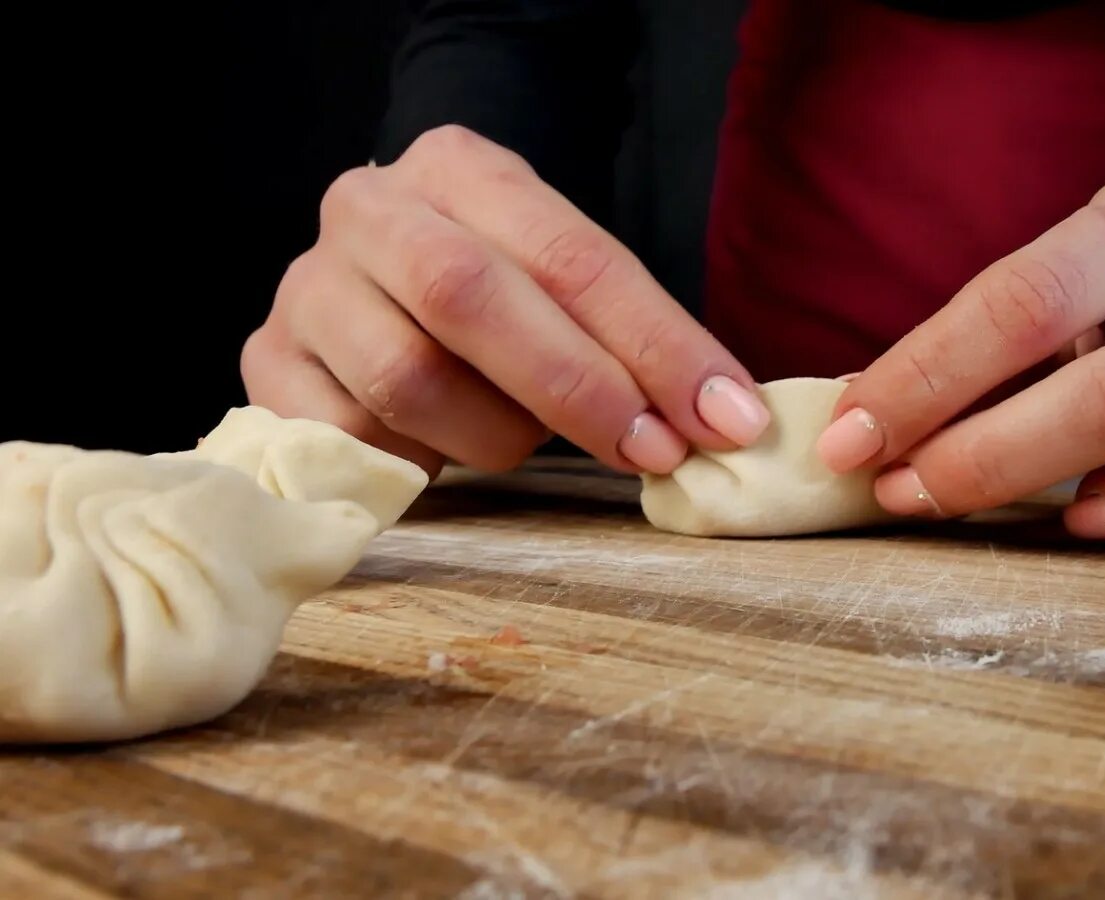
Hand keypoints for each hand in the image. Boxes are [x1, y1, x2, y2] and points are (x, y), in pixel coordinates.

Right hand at [241, 126, 769, 477]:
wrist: (375, 294)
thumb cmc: (500, 300)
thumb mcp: (564, 290)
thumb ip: (633, 340)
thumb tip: (725, 423)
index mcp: (461, 168)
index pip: (572, 254)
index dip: (656, 344)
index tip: (724, 418)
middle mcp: (370, 208)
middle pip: (467, 294)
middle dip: (576, 387)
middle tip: (652, 452)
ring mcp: (307, 287)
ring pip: (407, 377)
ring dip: (495, 433)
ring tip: (523, 439)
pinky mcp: (266, 367)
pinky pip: (354, 439)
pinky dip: (420, 463)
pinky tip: (441, 452)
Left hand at [816, 163, 1104, 542]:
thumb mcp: (1074, 296)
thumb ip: (987, 351)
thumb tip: (859, 426)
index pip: (1022, 296)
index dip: (926, 378)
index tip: (850, 439)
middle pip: (1101, 381)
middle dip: (979, 454)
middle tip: (902, 494)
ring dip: (1051, 486)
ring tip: (987, 507)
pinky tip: (1090, 516)